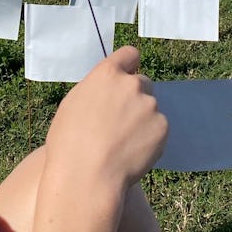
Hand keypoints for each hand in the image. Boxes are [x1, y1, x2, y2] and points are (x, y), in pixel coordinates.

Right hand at [44, 47, 167, 190]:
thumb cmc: (68, 143)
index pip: (129, 54)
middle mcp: (131, 84)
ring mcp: (149, 105)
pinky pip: (158, 128)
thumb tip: (107, 92)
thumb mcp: (73, 104)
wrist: (87, 176)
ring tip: (123, 144)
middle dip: (135, 97)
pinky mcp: (162, 126)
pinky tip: (132, 153)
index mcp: (107, 74)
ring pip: (150, 108)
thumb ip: (97, 90)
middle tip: (121, 122)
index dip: (129, 65)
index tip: (127, 76)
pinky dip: (150, 139)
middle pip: (142, 82)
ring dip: (142, 120)